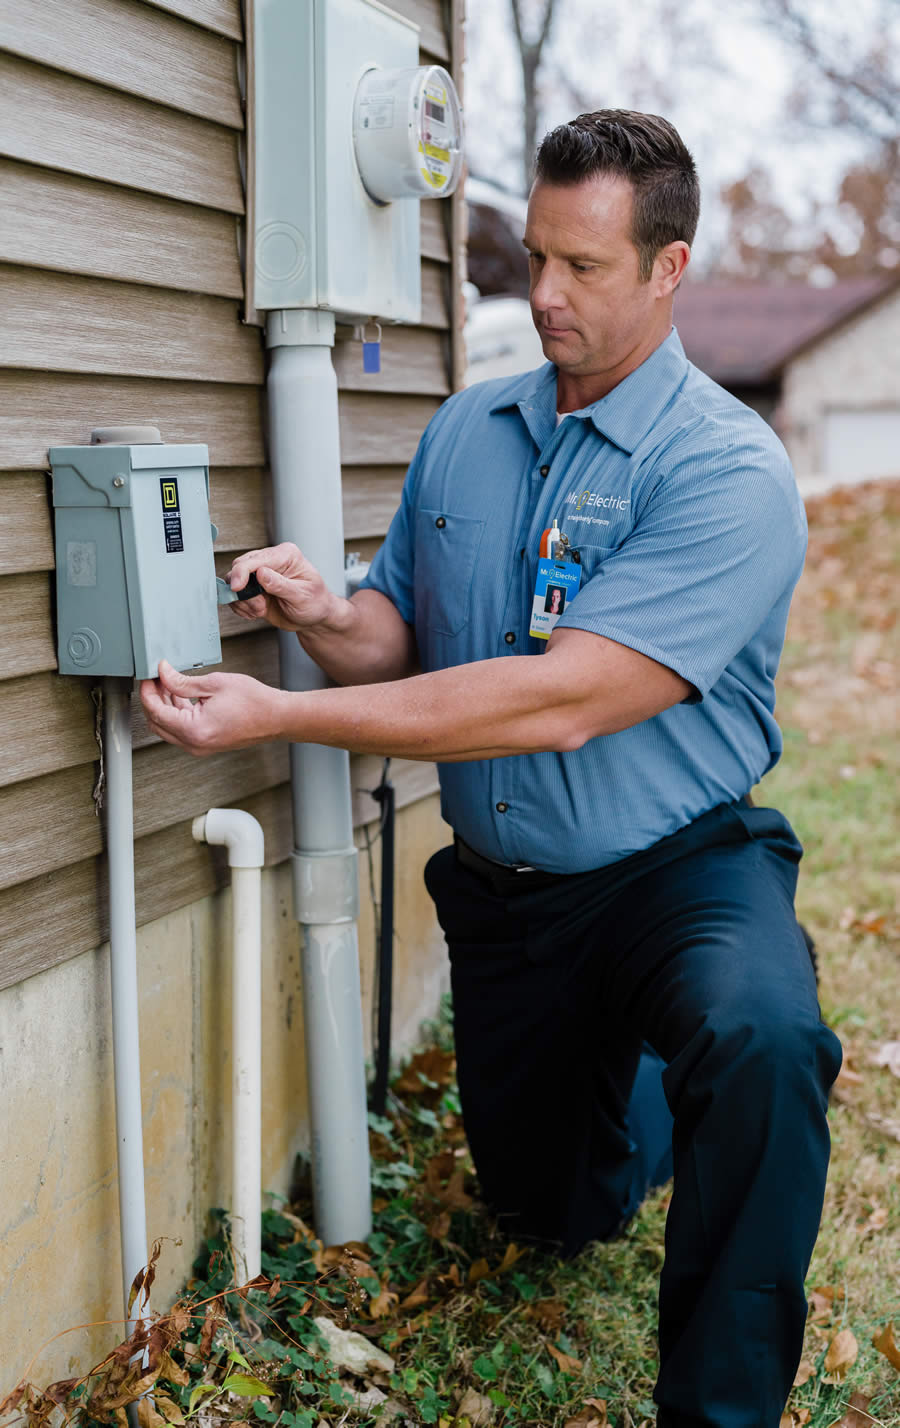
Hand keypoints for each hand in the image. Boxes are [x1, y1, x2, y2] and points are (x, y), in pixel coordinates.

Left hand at [140, 660, 286, 755]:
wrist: (277, 718)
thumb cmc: (254, 702)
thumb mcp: (214, 683)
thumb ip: (182, 681)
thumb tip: (163, 673)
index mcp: (194, 730)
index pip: (156, 711)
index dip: (148, 691)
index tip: (149, 676)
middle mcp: (194, 744)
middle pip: (156, 723)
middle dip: (153, 700)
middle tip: (157, 679)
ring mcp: (199, 747)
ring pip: (167, 728)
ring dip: (164, 706)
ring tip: (169, 684)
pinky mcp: (205, 745)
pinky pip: (180, 731)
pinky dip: (176, 714)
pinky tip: (181, 696)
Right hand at [226, 543, 342, 631]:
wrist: (314, 617)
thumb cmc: (314, 603)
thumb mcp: (302, 596)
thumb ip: (281, 585)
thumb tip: (261, 573)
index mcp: (285, 555)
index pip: (256, 559)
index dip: (242, 572)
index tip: (236, 588)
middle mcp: (270, 560)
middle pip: (239, 566)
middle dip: (244, 591)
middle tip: (260, 607)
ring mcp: (259, 573)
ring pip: (233, 581)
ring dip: (243, 600)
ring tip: (261, 611)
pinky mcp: (253, 587)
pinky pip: (235, 594)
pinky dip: (241, 606)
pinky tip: (256, 612)